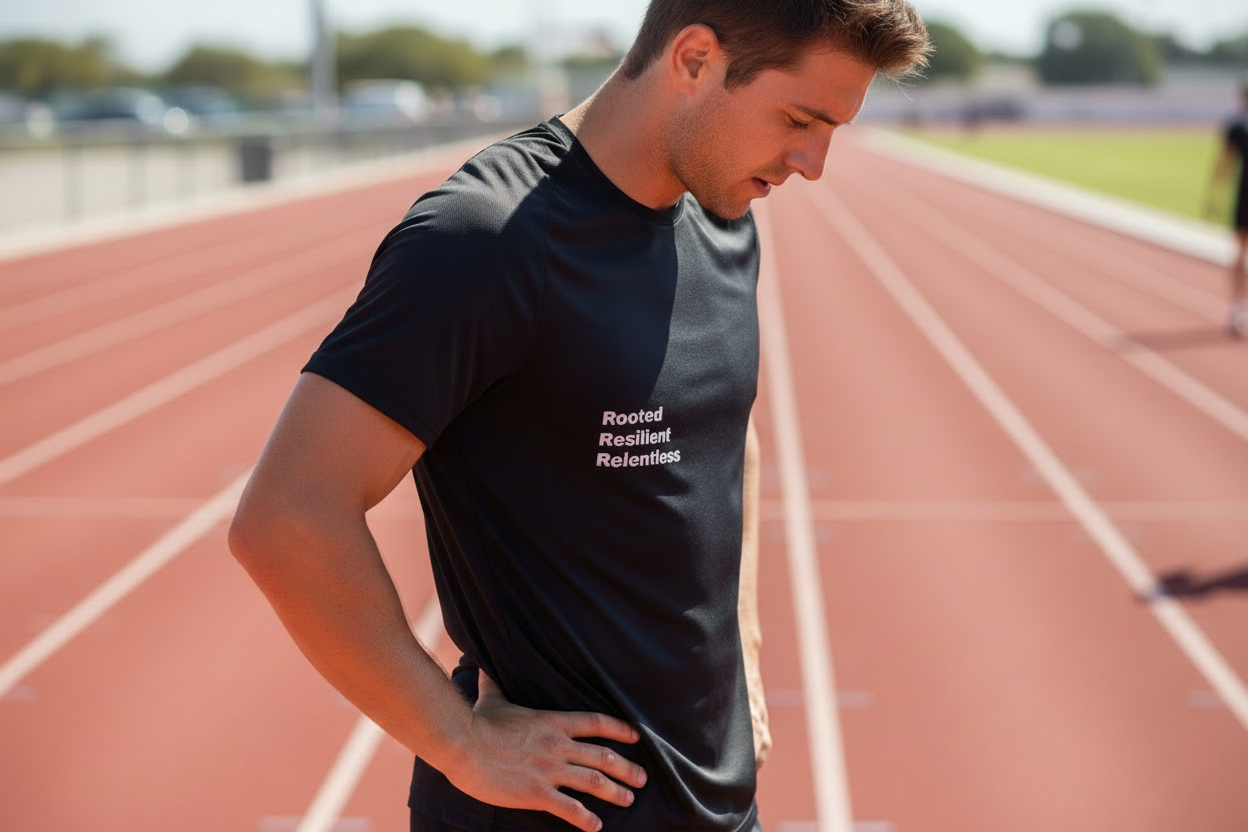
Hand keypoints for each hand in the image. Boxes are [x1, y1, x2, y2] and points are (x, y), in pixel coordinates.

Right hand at [445, 671, 646, 831]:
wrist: (463, 744)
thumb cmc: (477, 722)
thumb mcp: (492, 699)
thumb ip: (494, 685)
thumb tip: (483, 668)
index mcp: (552, 722)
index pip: (595, 723)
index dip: (619, 730)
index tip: (636, 737)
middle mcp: (557, 746)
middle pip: (603, 756)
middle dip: (626, 768)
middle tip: (642, 778)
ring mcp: (549, 770)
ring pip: (594, 781)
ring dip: (615, 792)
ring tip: (629, 799)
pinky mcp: (536, 793)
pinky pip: (569, 808)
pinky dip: (585, 819)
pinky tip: (595, 826)